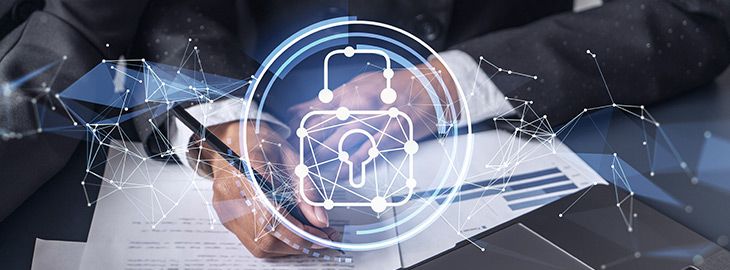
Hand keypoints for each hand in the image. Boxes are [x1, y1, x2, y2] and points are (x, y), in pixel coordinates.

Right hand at [203, 121, 336, 256]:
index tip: (322, 235)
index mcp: (248, 170)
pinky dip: (277, 243)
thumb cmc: (262, 144)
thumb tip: (320, 220)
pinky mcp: (226, 218)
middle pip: (267, 236)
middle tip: (322, 238)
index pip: (275, 214)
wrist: (232, 140)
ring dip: (289, 246)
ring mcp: (225, 208)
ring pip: (260, 245)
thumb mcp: (291, 157)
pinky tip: (292, 235)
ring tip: (310, 237)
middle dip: (299, 243)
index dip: (301, 232)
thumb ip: (306, 189)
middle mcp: (231, 193)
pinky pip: (253, 242)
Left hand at [289, 59, 458, 166]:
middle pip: (326, 126)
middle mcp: (362, 106)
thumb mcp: (364, 82)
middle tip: (293, 153)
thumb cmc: (398, 85)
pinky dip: (350, 165)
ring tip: (308, 166)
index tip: (288, 131)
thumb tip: (312, 106)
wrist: (432, 88)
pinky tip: (337, 173)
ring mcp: (375, 123)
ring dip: (323, 155)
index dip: (301, 121)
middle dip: (307, 141)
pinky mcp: (389, 137)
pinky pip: (365, 154)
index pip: (319, 108)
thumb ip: (339, 95)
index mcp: (353, 92)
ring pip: (342, 141)